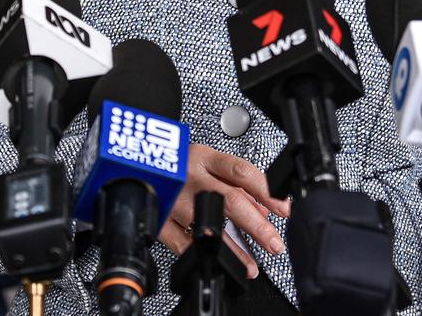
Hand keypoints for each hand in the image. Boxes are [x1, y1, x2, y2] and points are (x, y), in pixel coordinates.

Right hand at [158, 143, 290, 277]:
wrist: (138, 160)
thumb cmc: (178, 162)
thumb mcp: (208, 161)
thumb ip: (236, 182)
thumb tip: (266, 208)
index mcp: (206, 157)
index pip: (242, 172)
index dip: (267, 193)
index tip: (283, 210)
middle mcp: (192, 176)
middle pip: (231, 200)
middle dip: (257, 226)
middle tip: (273, 243)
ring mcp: (175, 198)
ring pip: (209, 225)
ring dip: (233, 249)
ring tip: (250, 264)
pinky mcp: (160, 217)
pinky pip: (182, 242)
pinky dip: (202, 253)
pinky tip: (217, 262)